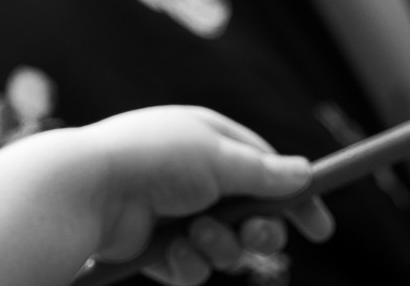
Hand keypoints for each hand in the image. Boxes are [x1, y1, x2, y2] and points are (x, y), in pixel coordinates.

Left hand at [71, 107, 328, 282]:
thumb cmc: (153, 161)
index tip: (320, 229)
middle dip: (258, 234)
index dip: (296, 199)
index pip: (267, 170)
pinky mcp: (157, 248)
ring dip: (218, 248)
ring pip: (225, 248)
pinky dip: (187, 264)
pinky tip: (169, 253)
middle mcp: (194, 176)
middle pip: (251, 217)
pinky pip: (193, 268)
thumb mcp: (218, 157)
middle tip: (254, 238)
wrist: (89, 191)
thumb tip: (304, 172)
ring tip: (194, 236)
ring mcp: (174, 213)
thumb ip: (263, 172)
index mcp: (209, 141)